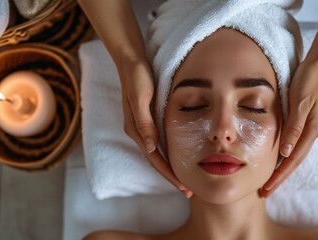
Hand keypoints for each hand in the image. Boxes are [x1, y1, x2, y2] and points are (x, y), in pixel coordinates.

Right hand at [117, 55, 192, 197]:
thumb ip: (145, 122)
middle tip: (187, 190)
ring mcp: (142, 126)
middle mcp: (138, 131)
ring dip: (170, 167)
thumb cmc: (137, 77)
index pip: (155, 158)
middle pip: (156, 160)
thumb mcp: (141, 98)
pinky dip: (168, 153)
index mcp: (137, 129)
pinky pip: (158, 142)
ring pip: (158, 153)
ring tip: (184, 179)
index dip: (168, 174)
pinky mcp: (147, 119)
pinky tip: (177, 157)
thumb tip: (151, 147)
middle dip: (171, 176)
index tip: (182, 186)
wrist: (130, 60)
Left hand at [260, 58, 317, 197]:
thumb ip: (294, 127)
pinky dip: (285, 153)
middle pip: (293, 161)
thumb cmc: (309, 79)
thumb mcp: (300, 101)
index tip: (267, 189)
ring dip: (282, 167)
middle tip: (265, 191)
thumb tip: (286, 152)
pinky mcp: (305, 118)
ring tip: (269, 179)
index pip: (292, 160)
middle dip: (279, 177)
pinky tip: (278, 156)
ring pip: (294, 153)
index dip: (279, 176)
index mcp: (311, 130)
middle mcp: (311, 131)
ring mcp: (310, 125)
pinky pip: (294, 142)